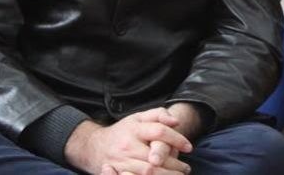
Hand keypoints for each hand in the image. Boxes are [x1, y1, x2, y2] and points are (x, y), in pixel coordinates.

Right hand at [66, 109, 192, 174]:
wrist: (94, 147)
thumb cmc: (122, 132)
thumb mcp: (137, 118)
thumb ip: (158, 115)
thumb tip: (176, 121)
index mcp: (134, 128)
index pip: (159, 132)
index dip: (177, 139)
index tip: (189, 146)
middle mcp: (127, 145)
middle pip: (155, 157)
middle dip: (175, 164)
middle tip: (186, 168)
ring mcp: (122, 162)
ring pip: (149, 172)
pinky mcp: (117, 174)